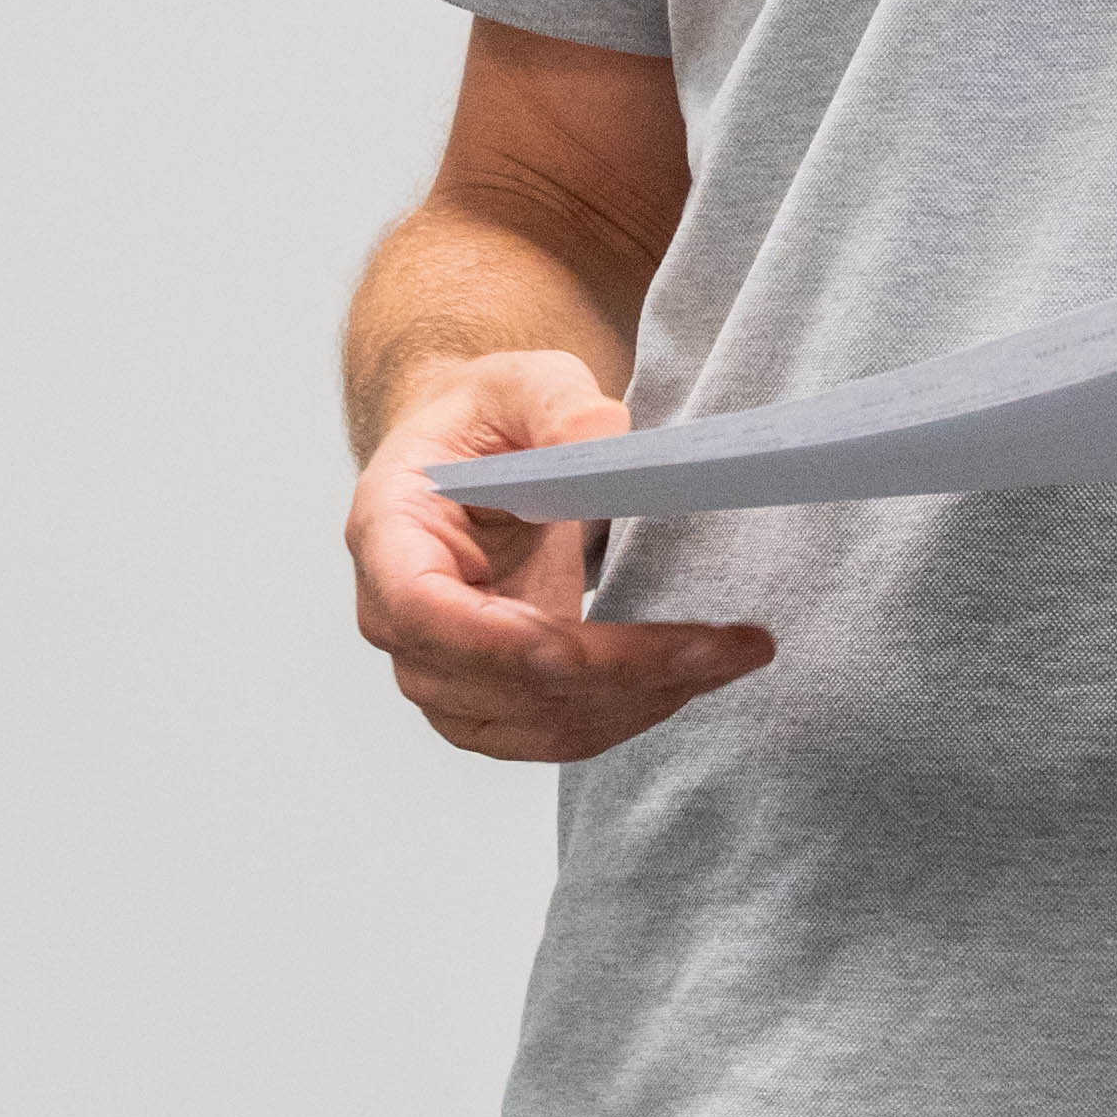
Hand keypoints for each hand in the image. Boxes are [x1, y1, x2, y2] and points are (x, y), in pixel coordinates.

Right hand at [348, 348, 776, 762]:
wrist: (474, 455)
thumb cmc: (485, 419)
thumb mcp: (519, 382)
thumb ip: (558, 404)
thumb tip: (605, 442)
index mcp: (389, 533)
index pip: (427, 614)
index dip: (514, 644)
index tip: (615, 647)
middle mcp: (398, 619)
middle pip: (496, 684)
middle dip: (620, 675)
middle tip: (727, 647)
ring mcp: (440, 671)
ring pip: (533, 726)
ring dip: (635, 704)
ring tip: (725, 658)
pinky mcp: (487, 700)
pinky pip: (553, 734)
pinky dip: (625, 714)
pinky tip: (688, 677)